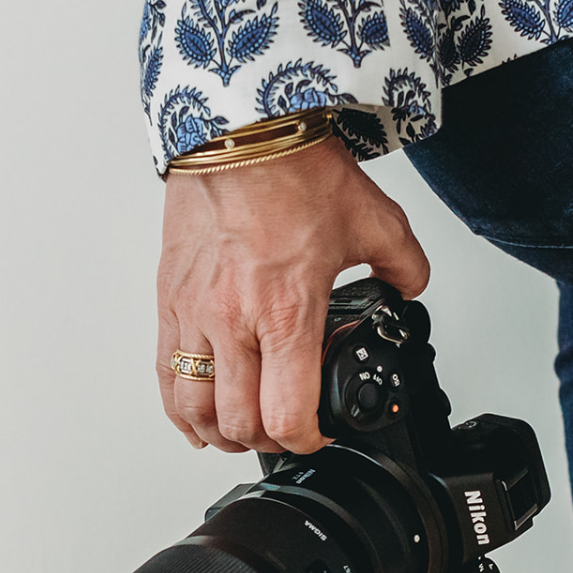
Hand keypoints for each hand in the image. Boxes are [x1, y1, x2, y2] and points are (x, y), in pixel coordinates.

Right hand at [156, 134, 429, 454]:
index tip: (318, 433)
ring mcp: (193, 313)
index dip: (307, 441)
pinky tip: (193, 412)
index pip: (287, 414)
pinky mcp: (169, 298)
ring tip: (237, 432)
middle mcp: (232, 320)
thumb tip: (409, 289)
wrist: (239, 131)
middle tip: (282, 432)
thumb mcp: (374, 222)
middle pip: (236, 423)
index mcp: (285, 311)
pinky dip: (178, 405)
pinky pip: (163, 371)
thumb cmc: (293, 169)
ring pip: (192, 406)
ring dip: (216, 432)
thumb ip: (403, 266)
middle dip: (263, 441)